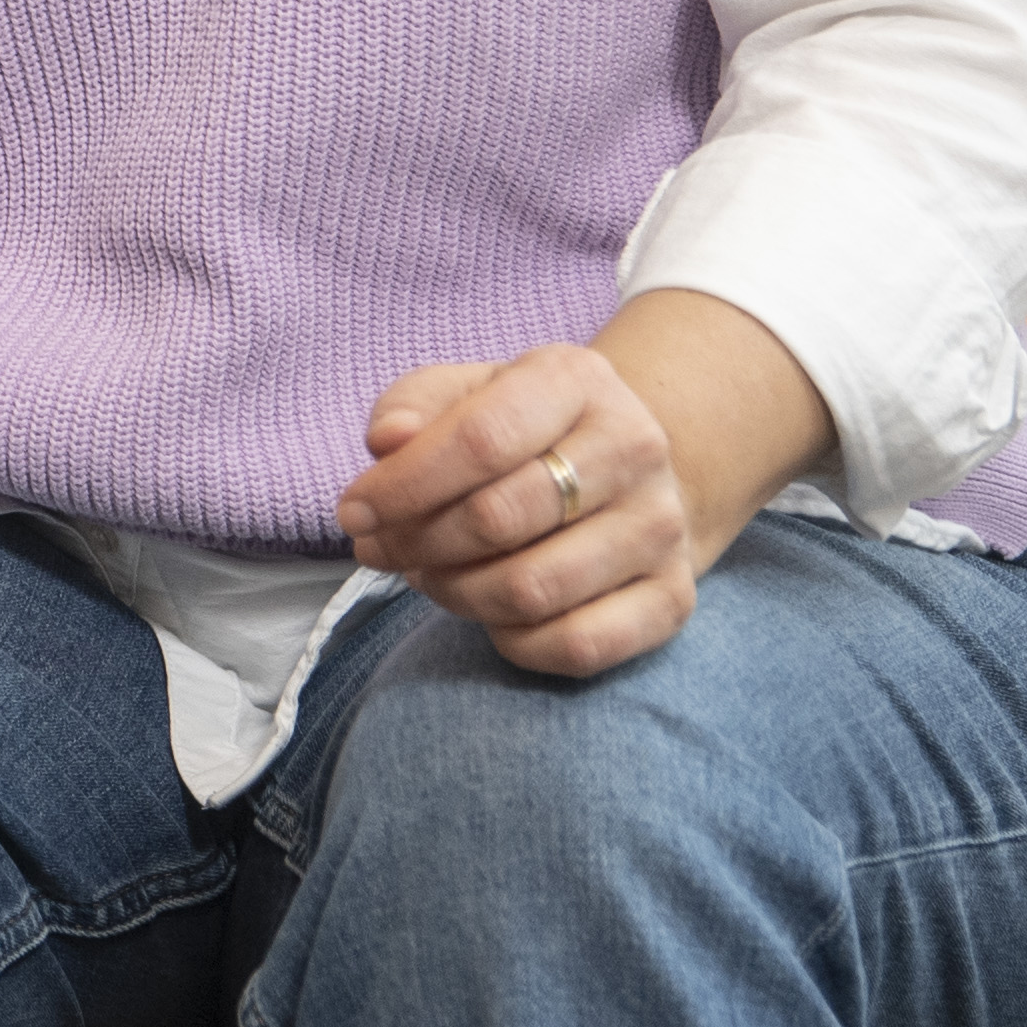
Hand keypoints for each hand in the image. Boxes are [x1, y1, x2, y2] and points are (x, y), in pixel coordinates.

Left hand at [336, 343, 703, 676]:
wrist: (627, 469)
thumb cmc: (521, 430)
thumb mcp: (465, 393)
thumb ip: (413, 407)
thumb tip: (387, 443)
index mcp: (578, 379)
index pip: (480, 439)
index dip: (402, 486)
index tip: (352, 512)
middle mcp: (635, 447)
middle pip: (499, 518)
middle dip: (417, 543)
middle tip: (380, 549)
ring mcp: (662, 527)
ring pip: (532, 589)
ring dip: (456, 593)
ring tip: (428, 574)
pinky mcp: (674, 599)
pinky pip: (578, 646)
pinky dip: (513, 642)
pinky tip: (489, 614)